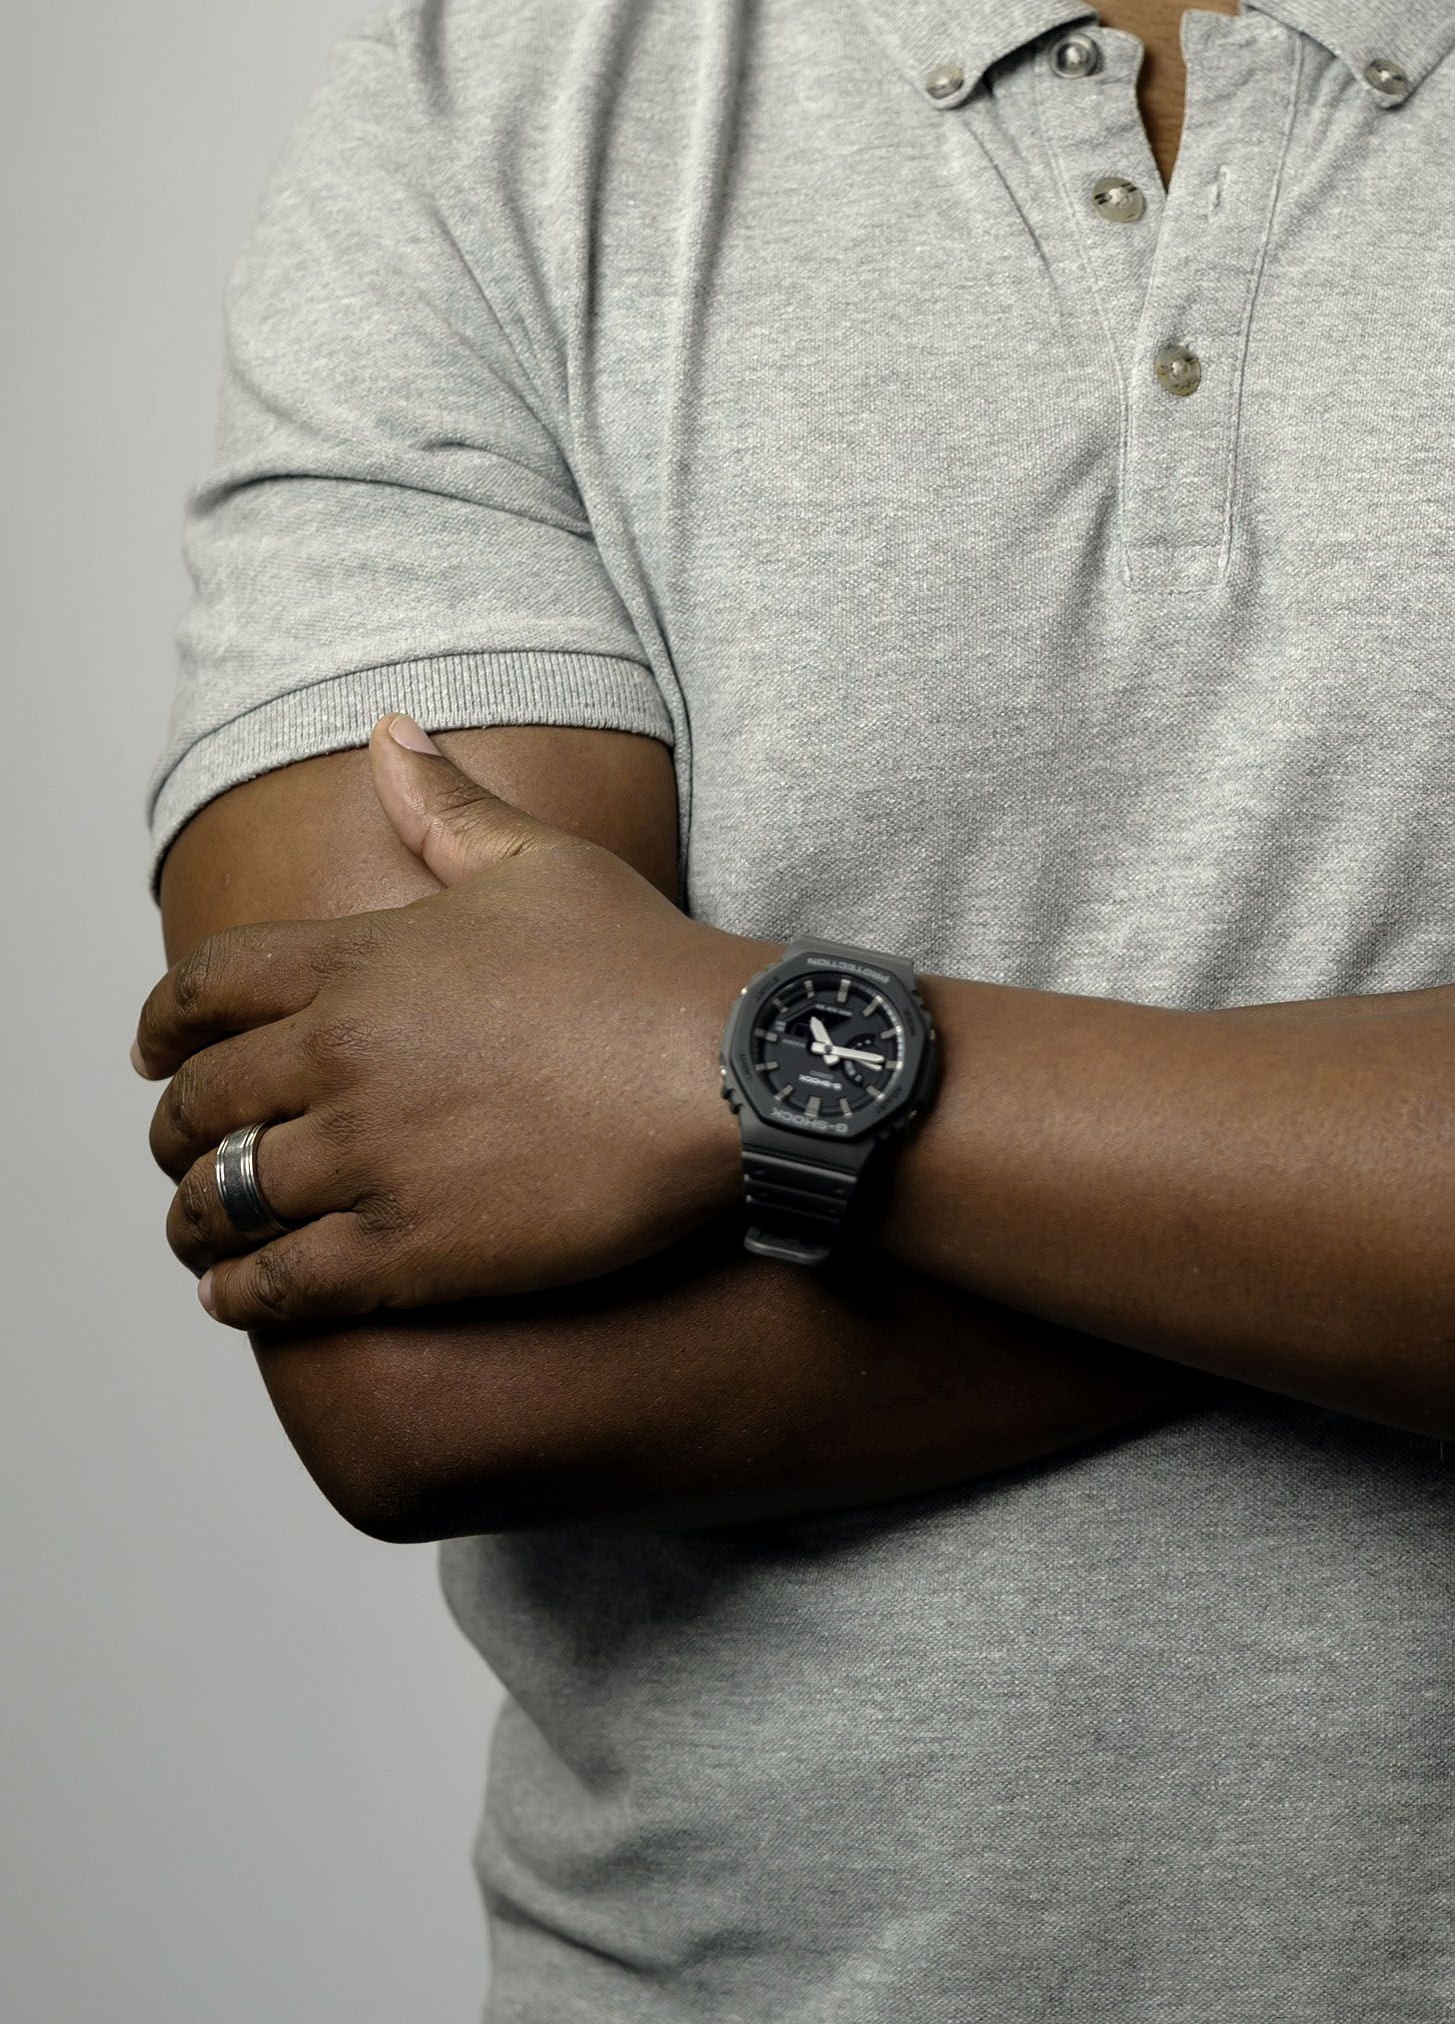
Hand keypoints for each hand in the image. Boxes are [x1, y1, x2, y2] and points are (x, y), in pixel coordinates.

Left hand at [137, 717, 763, 1330]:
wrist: (730, 1073)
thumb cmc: (646, 966)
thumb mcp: (542, 862)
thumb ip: (448, 803)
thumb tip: (389, 730)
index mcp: (362, 961)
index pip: (203, 989)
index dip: (161, 1026)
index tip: (154, 1052)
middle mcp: (344, 1056)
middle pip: (198, 1100)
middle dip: (175, 1129)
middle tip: (186, 1148)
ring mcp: (370, 1156)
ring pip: (223, 1199)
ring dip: (197, 1217)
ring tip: (205, 1231)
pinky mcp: (407, 1249)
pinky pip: (278, 1285)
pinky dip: (239, 1293)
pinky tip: (239, 1291)